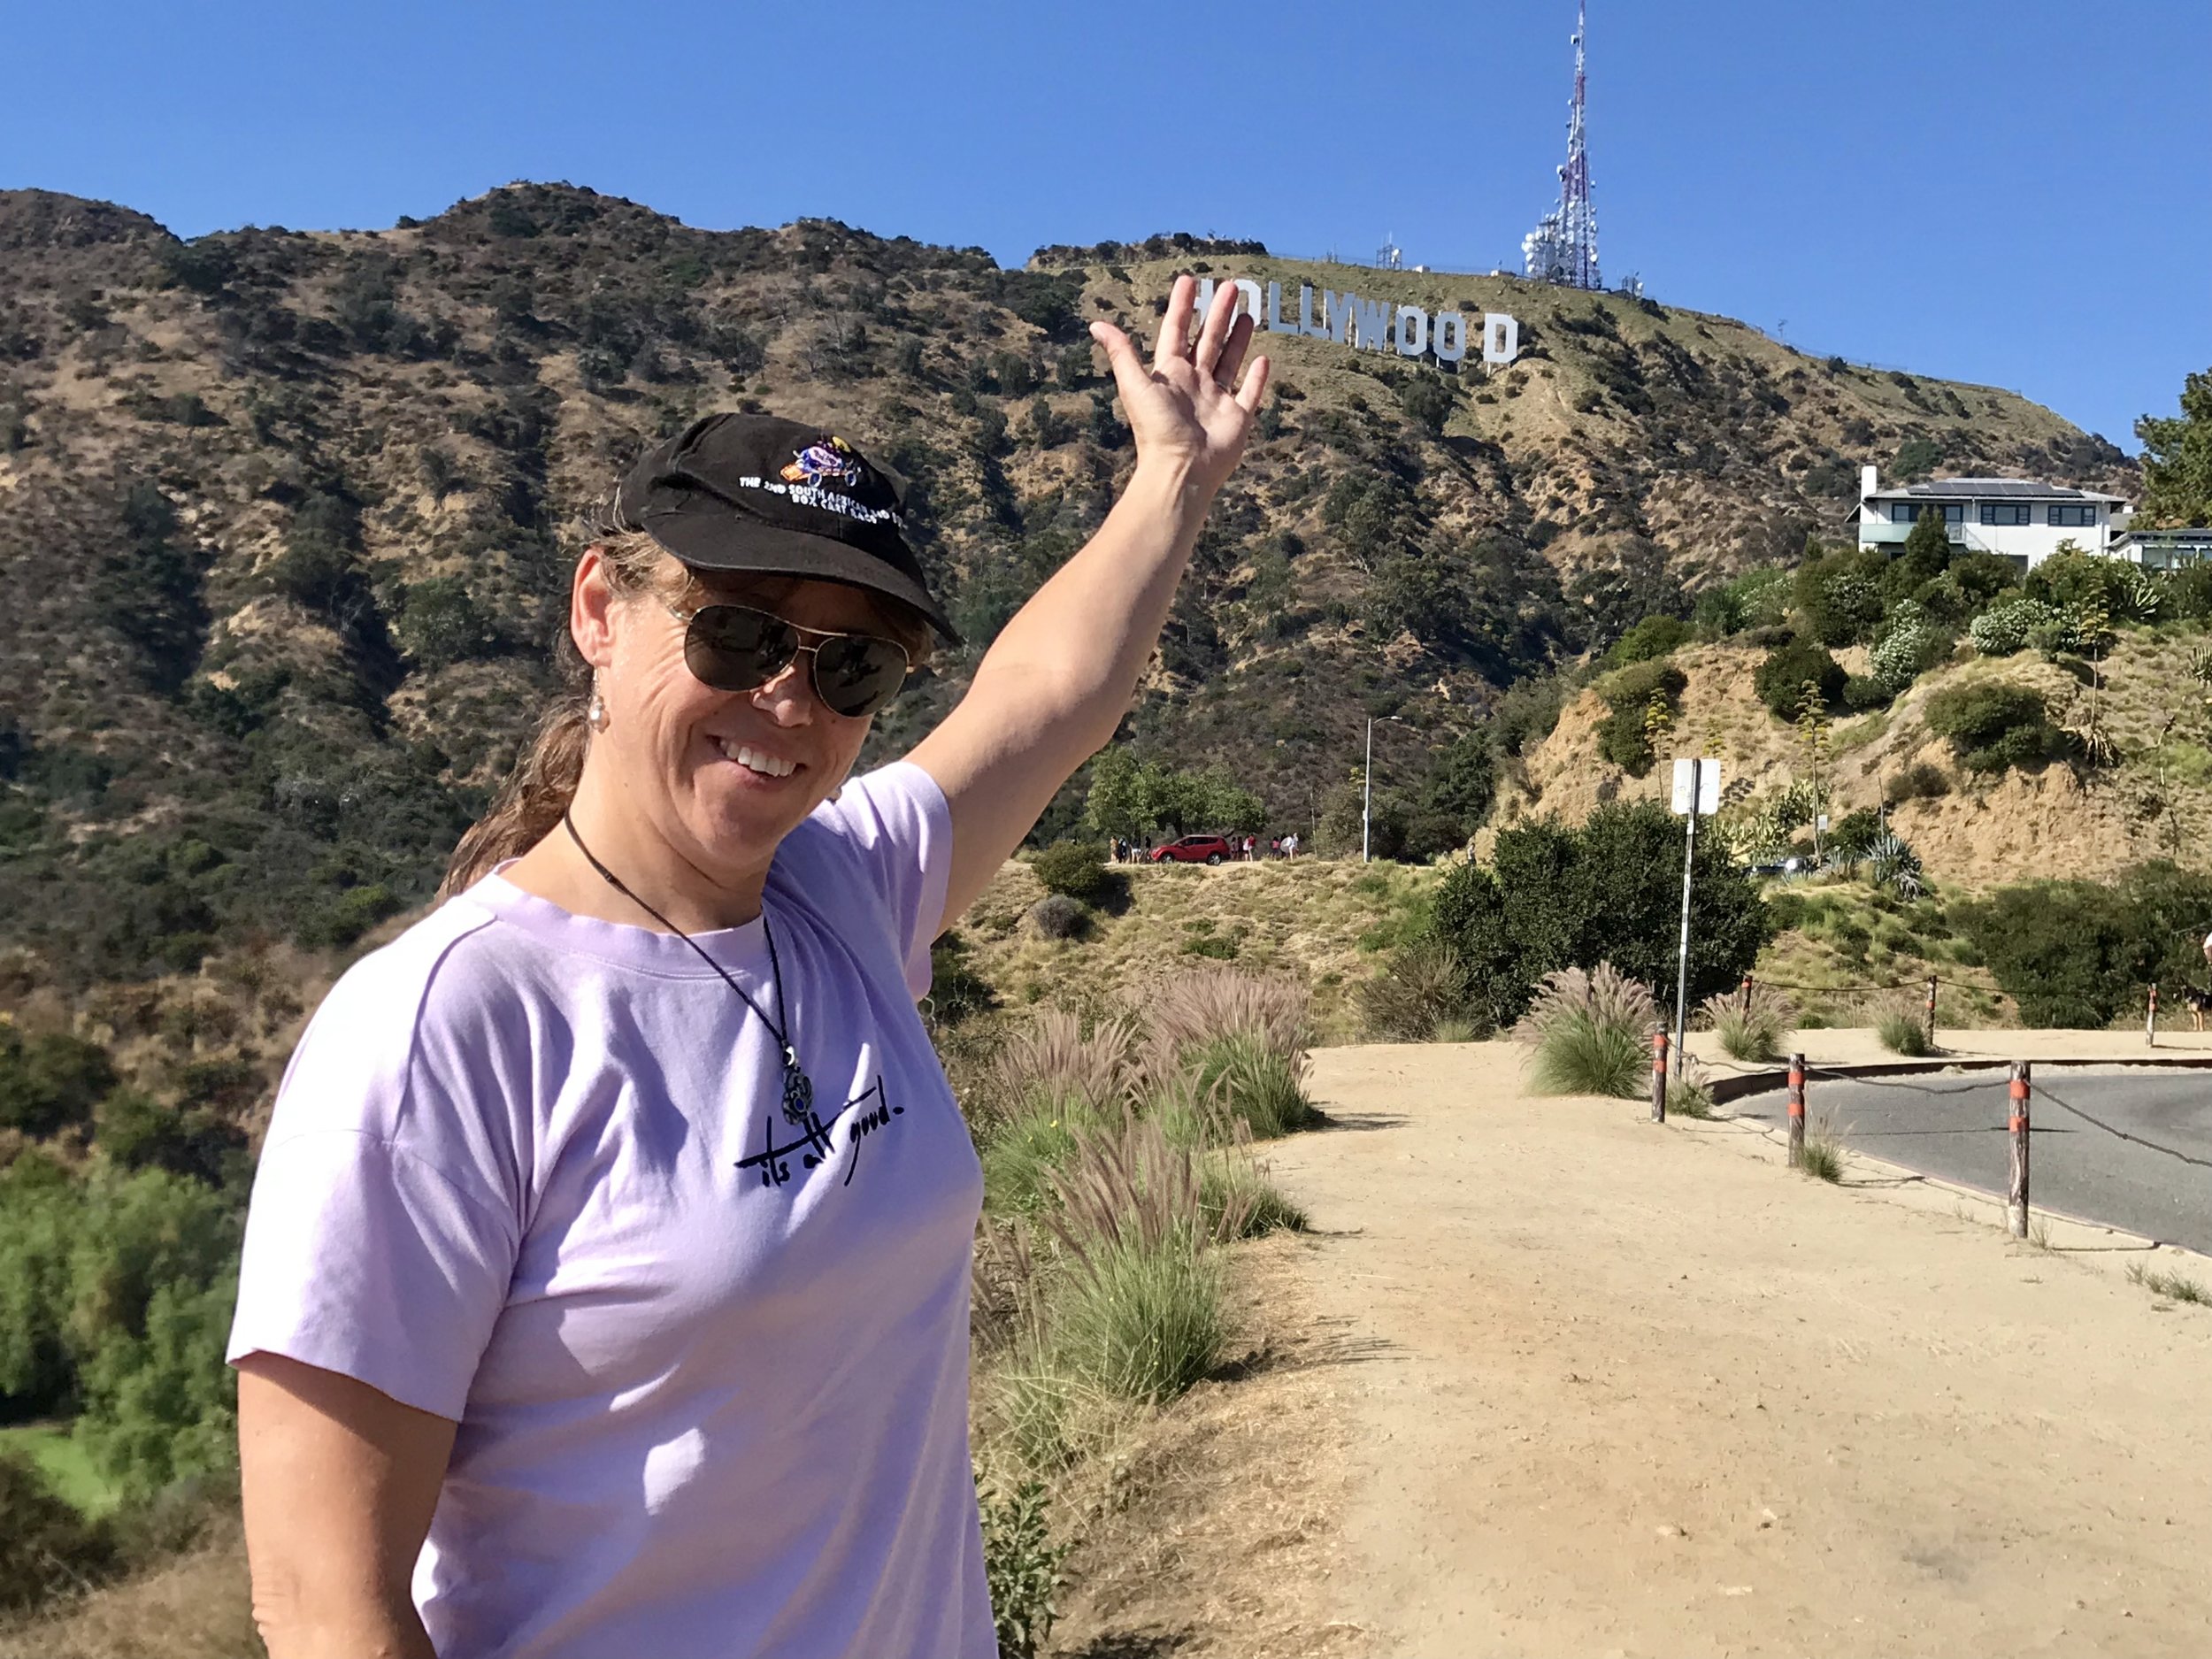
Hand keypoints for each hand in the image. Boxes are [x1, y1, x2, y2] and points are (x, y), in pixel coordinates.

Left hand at [1090, 274, 1269, 497]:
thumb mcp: (1135, 385)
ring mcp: (1217, 400)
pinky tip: (1264, 358)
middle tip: (1230, 286)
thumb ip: (1121, 353)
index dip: (1182, 306)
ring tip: (1247, 312)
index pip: (1176, 331)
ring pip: (1230, 360)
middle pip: (1207, 340)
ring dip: (1237, 337)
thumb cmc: (1156, 429)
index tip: (1189, 280)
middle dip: (1218, 313)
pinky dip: (1257, 377)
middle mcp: (1194, 383)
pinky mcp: (1237, 418)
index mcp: (1171, 374)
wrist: (1182, 470)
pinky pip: (1250, 393)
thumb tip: (1096, 324)